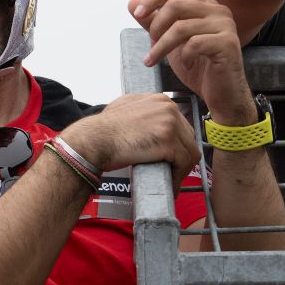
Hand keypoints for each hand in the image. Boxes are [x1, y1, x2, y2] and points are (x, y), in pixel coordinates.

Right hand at [64, 92, 199, 189]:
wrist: (95, 139)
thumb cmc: (103, 129)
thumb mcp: (125, 107)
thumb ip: (143, 110)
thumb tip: (152, 124)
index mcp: (160, 100)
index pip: (181, 124)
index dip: (177, 144)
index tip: (171, 158)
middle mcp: (168, 108)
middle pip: (188, 137)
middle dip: (182, 157)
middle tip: (172, 172)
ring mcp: (170, 123)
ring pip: (190, 151)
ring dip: (182, 169)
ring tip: (171, 181)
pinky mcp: (168, 141)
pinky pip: (184, 162)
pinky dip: (178, 177)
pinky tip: (170, 185)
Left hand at [130, 0, 255, 120]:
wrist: (222, 94)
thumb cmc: (197, 67)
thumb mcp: (170, 42)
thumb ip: (153, 21)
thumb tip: (131, 1)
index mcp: (204, 5)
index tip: (137, 14)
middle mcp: (218, 10)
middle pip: (175, 4)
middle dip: (156, 26)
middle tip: (150, 46)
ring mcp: (225, 25)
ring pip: (181, 27)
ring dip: (161, 46)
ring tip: (154, 60)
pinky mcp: (227, 43)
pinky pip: (194, 44)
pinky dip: (183, 57)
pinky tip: (185, 65)